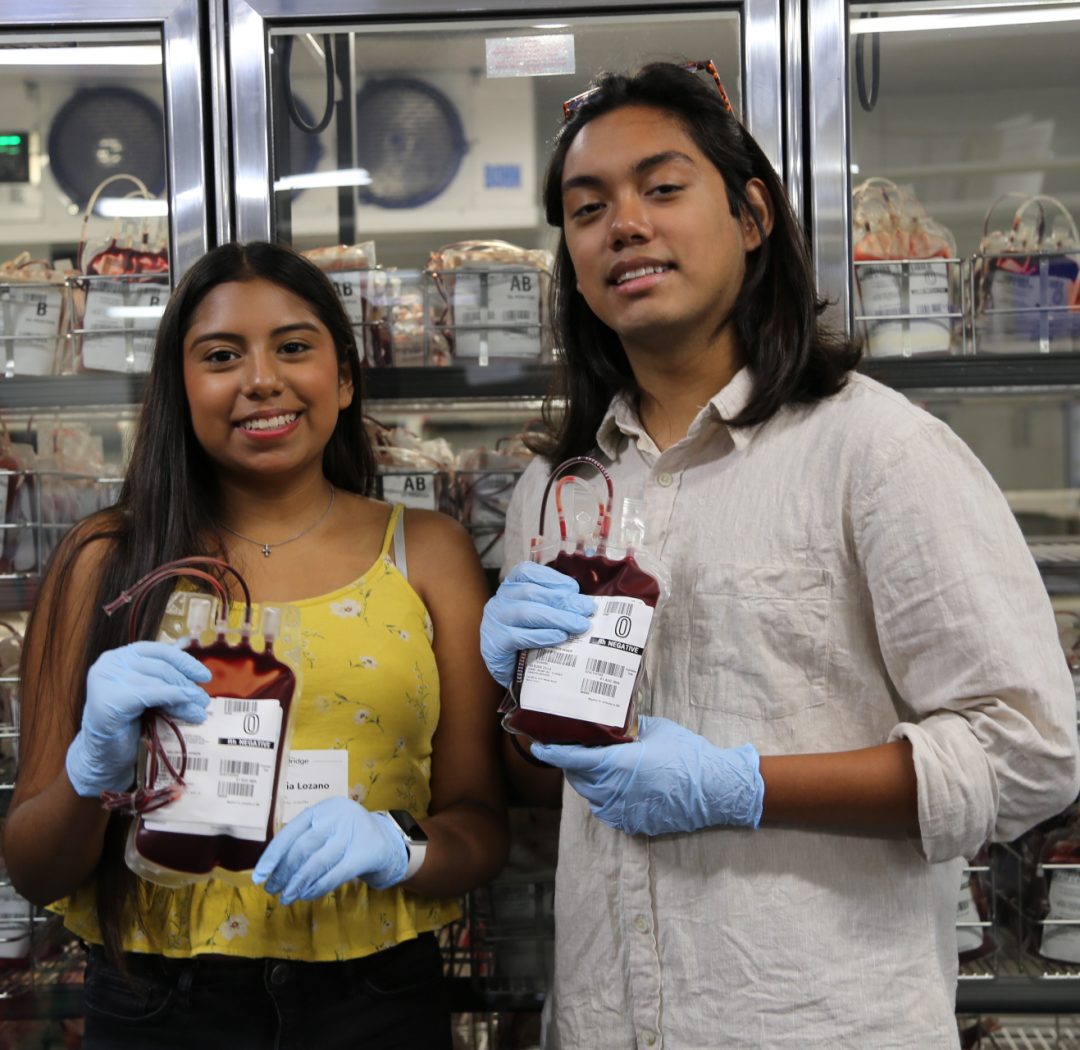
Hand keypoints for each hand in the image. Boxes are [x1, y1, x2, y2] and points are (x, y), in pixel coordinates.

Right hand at [66, 641, 212, 798]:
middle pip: (160, 668)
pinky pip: (151, 694)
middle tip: (204, 700)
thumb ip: (162, 679)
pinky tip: (187, 705)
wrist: (102, 753)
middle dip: (186, 684)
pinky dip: (173, 698)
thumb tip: (198, 675)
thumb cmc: (127, 722)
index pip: (158, 651)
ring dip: (184, 696)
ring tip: (200, 710)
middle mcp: (110, 663)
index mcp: (120, 656)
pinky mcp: (109, 700)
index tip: (204, 676)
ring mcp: (106, 680)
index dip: (184, 661)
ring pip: (158, 682)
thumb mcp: (146, 693)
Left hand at [252, 798, 407, 903]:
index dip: (272, 855)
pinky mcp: (363, 854)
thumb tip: (271, 866)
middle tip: (273, 889)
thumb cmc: (347, 834)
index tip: (259, 876)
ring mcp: (352, 834)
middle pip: (302, 848)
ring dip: (297, 884)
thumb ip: (304, 839)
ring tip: (287, 897)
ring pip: (316, 863)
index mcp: (323, 808)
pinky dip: (316, 888)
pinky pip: (334, 875)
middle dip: (283, 872)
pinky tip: (306, 895)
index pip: (291, 831)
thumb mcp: (326, 826)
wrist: (386, 840)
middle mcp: (337, 817)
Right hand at [480, 562, 595, 685]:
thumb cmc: (526, 637)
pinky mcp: (495, 643)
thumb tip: (583, 603)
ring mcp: (494, 621)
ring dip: (557, 618)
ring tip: (579, 625)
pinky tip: (560, 637)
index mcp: (510, 587)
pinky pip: (519, 637)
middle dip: (563, 600)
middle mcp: (499, 600)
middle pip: (531, 593)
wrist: (506, 668)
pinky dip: (542, 635)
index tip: (574, 588)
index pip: (527, 572)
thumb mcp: (538, 614)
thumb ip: (554, 605)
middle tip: (587, 610)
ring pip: (526, 612)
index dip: (551, 578)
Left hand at [531, 715, 764, 835]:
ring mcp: (622, 811)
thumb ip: (627, 728)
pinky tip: (612, 782)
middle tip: (572, 746)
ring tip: (594, 763)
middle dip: (571, 763)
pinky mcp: (632, 823)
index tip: (539, 746)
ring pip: (590, 794)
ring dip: (587, 780)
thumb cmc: (686, 755)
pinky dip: (602, 795)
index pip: (573, 760)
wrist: (714, 790)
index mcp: (617, 765)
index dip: (553, 752)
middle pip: (578, 778)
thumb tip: (611, 723)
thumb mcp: (655, 729)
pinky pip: (606, 809)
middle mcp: (614, 791)